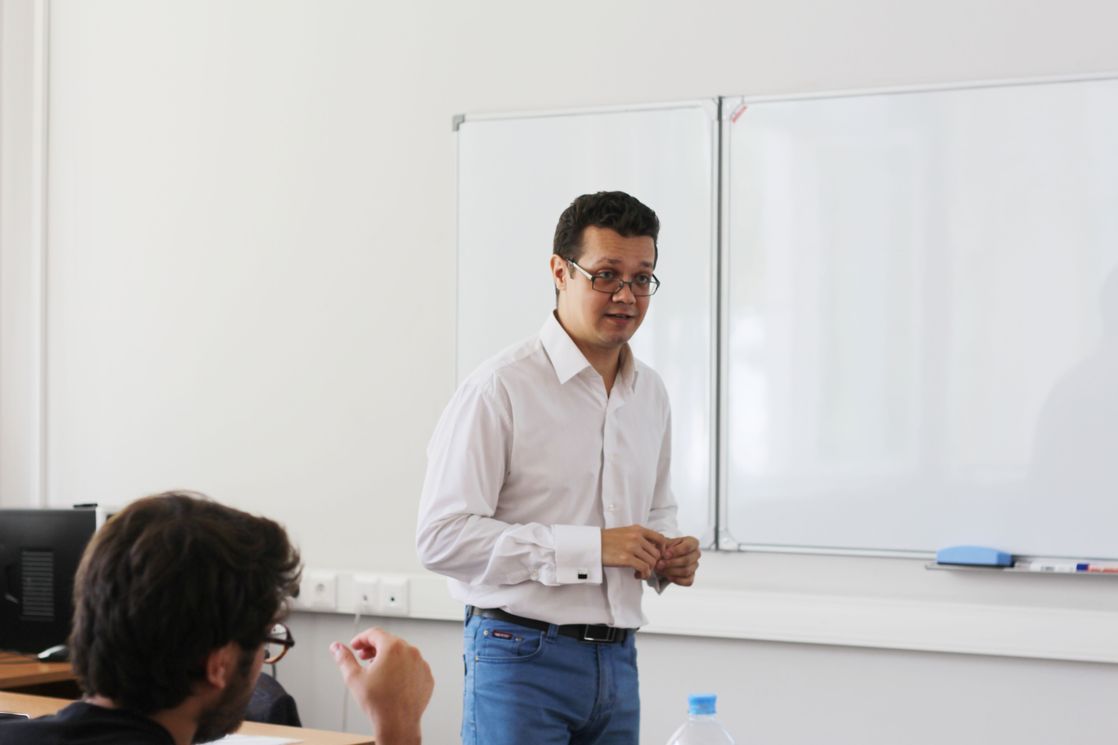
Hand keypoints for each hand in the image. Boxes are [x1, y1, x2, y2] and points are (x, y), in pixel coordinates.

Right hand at [331, 627, 433, 744]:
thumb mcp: (354, 678)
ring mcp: (421, 664)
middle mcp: (411, 652)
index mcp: (393, 647)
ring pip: (403, 654)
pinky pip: (413, 666)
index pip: (375, 633)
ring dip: (389, 658)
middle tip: (363, 657)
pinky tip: (392, 680)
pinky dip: (402, 669)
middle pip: (389, 642)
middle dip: (374, 648)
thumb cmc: (378, 703)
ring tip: (377, 670)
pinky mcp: (427, 676)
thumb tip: (336, 647)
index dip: (361, 638)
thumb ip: (344, 658)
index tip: (356, 646)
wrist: (398, 724)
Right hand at [602, 525, 667, 579]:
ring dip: (648, 571)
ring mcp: (632, 547)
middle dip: (653, 564)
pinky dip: (643, 574)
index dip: (663, 550)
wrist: (593, 544)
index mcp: (638, 529)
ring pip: (651, 562)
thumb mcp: (626, 532)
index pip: (660, 538)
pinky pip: (643, 568)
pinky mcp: (626, 558)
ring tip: (640, 573)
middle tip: (645, 568)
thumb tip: (653, 547)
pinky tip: (637, 575)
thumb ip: (639, 537)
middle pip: (656, 554)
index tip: (658, 557)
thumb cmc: (608, 540)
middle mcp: (637, 537)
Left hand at [655, 536, 700, 585]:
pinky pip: (687, 581)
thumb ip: (664, 544)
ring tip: (660, 570)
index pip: (688, 547)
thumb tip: (663, 551)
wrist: (665, 556)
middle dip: (671, 563)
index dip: (676, 551)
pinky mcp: (692, 576)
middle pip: (687, 560)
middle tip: (659, 564)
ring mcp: (695, 566)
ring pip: (686, 571)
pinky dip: (677, 580)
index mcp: (692, 542)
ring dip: (671, 571)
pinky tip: (667, 576)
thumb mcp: (665, 542)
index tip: (665, 555)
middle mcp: (696, 554)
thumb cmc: (666, 547)